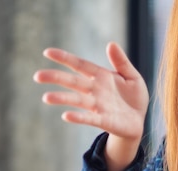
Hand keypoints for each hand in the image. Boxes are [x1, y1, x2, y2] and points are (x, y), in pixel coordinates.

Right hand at [33, 42, 148, 170]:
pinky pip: (89, 118)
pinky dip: (78, 117)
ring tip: (46, 97)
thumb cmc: (134, 98)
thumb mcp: (132, 77)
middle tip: (37, 76)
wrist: (140, 120)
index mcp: (101, 77)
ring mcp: (98, 106)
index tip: (47, 52)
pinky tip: (66, 116)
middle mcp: (95, 90)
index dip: (65, 58)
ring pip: (77, 100)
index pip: (80, 65)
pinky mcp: (104, 120)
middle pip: (73, 82)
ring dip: (62, 98)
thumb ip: (122, 62)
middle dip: (56, 78)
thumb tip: (111, 44)